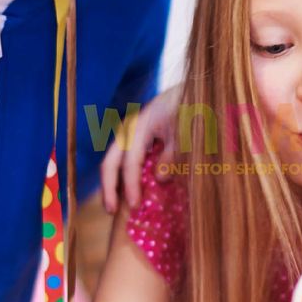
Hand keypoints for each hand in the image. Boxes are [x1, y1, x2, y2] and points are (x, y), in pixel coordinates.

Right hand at [100, 85, 182, 212]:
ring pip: (113, 160)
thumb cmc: (190, 109)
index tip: (134, 205)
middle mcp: (129, 130)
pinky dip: (123, 174)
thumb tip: (159, 178)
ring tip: (114, 204)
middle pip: (110, 161)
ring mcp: (130, 132)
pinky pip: (123, 157)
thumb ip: (173, 155)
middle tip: (111, 210)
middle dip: (109, 186)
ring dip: (113, 182)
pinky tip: (128, 188)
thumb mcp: (186, 132)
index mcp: (139, 127)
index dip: (130, 185)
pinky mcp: (137, 136)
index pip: (130, 162)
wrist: (193, 90)